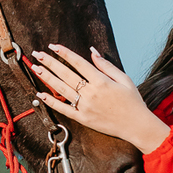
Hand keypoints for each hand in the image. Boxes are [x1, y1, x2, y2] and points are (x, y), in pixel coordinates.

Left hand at [31, 46, 168, 152]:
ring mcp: (85, 107)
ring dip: (47, 78)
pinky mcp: (82, 118)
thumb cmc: (132, 101)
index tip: (53, 46)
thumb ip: (106, 65)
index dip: (64, 53)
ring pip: (61, 89)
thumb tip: (92, 51)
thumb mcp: (124, 79)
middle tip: (37, 54)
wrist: (136, 126)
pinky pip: (63, 109)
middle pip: (65, 74)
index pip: (78, 63)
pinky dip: (51, 101)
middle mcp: (91, 93)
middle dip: (50, 62)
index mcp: (101, 81)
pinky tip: (40, 94)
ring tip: (36, 68)